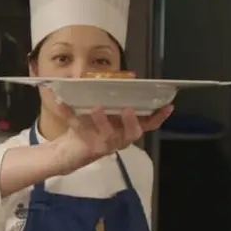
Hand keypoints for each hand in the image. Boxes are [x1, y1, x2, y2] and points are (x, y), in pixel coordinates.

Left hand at [51, 104, 173, 173]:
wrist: (68, 153)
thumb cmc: (91, 129)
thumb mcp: (105, 114)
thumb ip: (114, 101)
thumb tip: (126, 77)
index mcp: (125, 130)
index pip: (148, 125)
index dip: (159, 117)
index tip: (168, 106)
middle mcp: (118, 139)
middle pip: (132, 134)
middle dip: (132, 122)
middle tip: (128, 109)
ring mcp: (103, 144)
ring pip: (107, 134)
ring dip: (102, 120)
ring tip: (96, 107)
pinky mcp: (86, 146)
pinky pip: (78, 127)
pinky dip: (69, 113)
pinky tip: (61, 102)